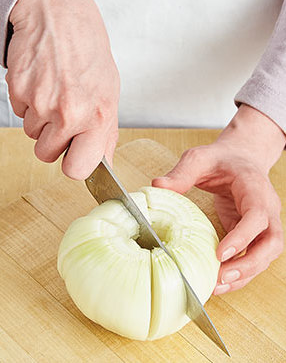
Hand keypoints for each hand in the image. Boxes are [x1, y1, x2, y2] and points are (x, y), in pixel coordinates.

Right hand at [6, 0, 119, 179]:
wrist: (62, 17)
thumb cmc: (89, 55)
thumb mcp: (109, 96)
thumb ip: (106, 135)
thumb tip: (104, 164)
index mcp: (97, 118)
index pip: (77, 169)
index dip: (73, 166)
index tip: (74, 159)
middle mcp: (69, 113)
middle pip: (46, 155)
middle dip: (52, 143)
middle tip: (63, 120)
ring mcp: (41, 103)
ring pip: (32, 135)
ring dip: (41, 121)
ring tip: (55, 94)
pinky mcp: (19, 91)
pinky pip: (19, 114)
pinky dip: (28, 104)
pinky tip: (43, 85)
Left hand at [153, 105, 285, 293]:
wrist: (240, 158)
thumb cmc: (221, 159)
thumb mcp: (200, 158)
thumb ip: (182, 172)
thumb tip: (157, 186)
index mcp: (254, 188)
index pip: (257, 216)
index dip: (242, 237)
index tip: (220, 254)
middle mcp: (266, 207)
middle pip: (271, 243)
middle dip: (249, 265)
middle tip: (220, 278)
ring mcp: (264, 222)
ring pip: (265, 255)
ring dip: (245, 274)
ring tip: (217, 286)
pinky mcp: (254, 232)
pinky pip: (254, 255)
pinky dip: (240, 271)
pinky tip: (219, 280)